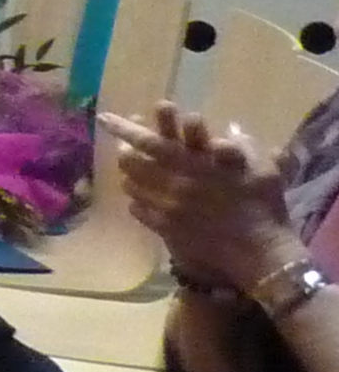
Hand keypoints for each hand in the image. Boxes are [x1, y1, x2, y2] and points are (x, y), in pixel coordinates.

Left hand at [115, 105, 305, 289]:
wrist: (259, 253)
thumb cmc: (264, 209)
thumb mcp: (261, 173)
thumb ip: (239, 152)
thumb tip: (225, 138)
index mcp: (195, 164)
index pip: (151, 141)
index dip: (127, 128)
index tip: (107, 118)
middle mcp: (175, 183)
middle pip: (132, 162)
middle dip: (125, 150)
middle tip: (124, 147)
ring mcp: (167, 207)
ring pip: (130, 184)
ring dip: (130, 175)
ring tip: (132, 172)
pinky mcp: (166, 228)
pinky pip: (138, 209)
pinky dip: (137, 200)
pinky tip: (143, 199)